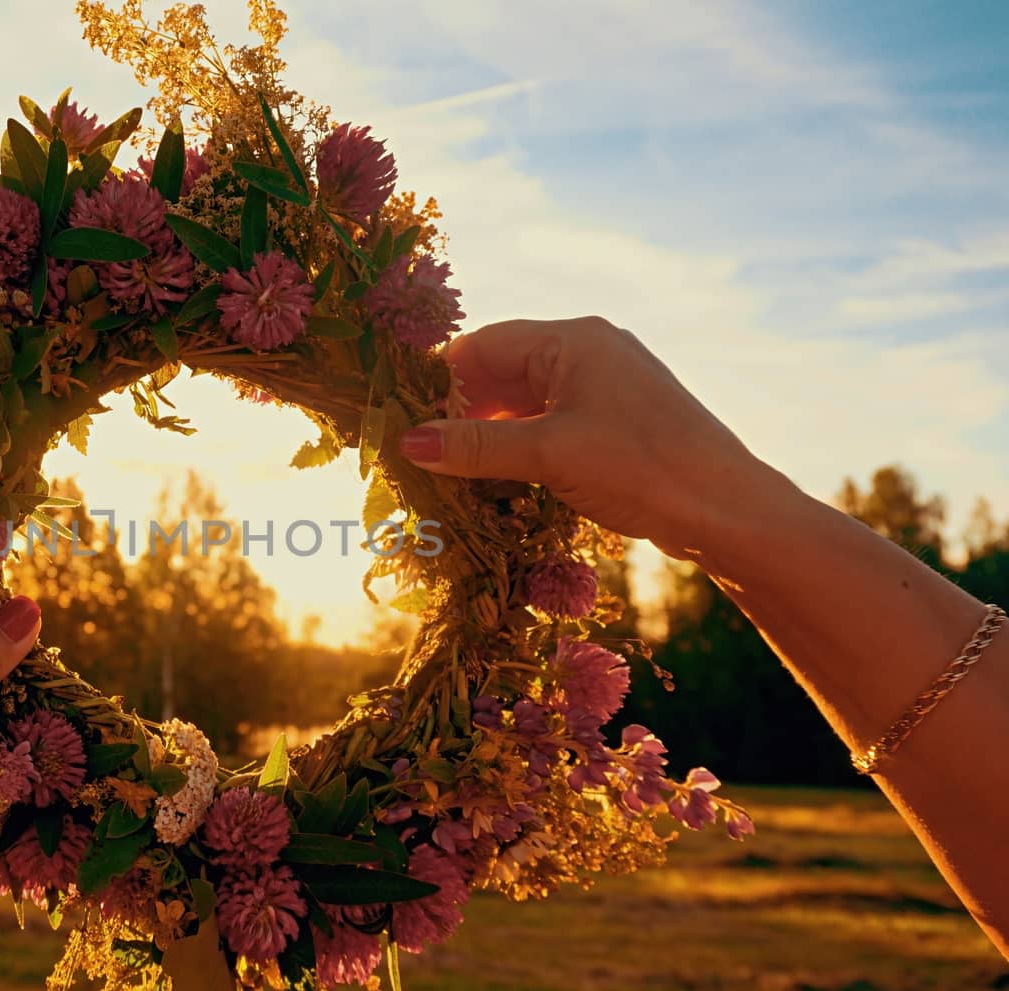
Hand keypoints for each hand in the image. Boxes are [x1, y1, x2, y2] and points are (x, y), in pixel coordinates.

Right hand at [397, 316, 786, 558]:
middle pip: (500, 373)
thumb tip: (406, 442)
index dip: (438, 382)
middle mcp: (589, 351)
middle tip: (419, 454)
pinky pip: (548, 425)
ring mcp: (605, 386)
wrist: (729, 510)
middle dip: (459, 412)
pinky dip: (518, 449)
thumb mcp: (549, 455)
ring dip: (487, 436)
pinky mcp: (615, 422)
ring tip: (450, 474)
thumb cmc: (641, 468)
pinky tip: (497, 482)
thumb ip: (475, 447)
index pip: (483, 345)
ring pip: (523, 403)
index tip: (402, 420)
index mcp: (573, 340)